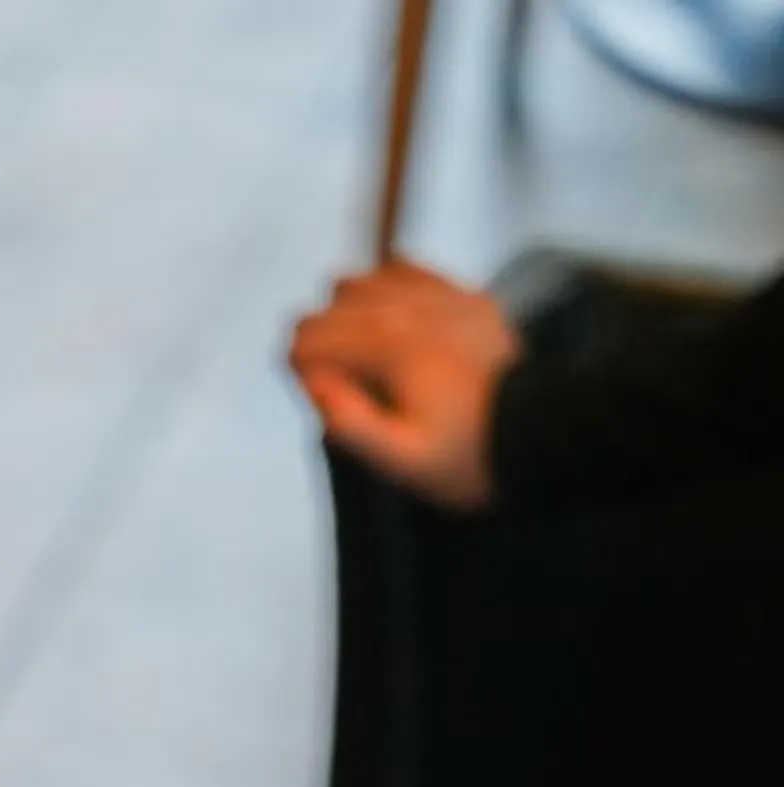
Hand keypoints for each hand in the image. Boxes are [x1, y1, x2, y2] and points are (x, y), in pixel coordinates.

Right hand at [289, 261, 523, 509]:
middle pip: (333, 303)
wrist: (540, 434)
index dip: (299, 369)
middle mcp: (409, 307)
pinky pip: (407, 270)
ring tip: (360, 355)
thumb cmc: (468, 457)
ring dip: (350, 312)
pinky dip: (388, 291)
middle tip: (339, 385)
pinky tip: (392, 322)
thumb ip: (350, 424)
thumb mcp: (403, 462)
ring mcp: (440, 295)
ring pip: (366, 278)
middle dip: (322, 341)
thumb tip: (313, 383)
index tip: (319, 399)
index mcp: (388, 347)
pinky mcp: (464, 297)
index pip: (309, 336)